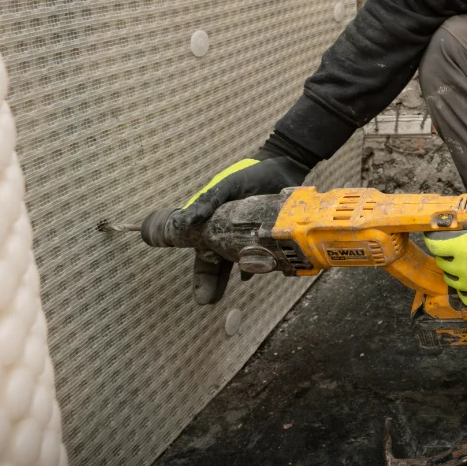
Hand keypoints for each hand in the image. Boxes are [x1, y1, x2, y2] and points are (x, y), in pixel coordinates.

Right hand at [140, 154, 310, 305]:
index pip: (200, 251)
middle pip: (217, 262)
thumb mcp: (225, 185)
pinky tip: (265, 268)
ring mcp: (248, 235)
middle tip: (207, 300)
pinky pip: (263, 255)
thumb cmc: (248, 173)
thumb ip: (206, 201)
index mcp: (213, 223)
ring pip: (239, 260)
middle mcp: (228, 232)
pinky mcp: (268, 235)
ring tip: (241, 282)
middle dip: (212, 281)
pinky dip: (262, 263)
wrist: (283, 165)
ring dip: (238, 272)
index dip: (200, 273)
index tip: (199, 295)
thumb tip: (183, 221)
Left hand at [425, 189, 466, 305]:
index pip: (434, 245)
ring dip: (451, 268)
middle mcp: (466, 267)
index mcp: (465, 245)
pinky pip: (465, 295)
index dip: (431, 237)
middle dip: (443, 251)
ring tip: (460, 258)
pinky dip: (462, 288)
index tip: (435, 231)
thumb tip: (461, 203)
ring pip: (451, 279)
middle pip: (442, 261)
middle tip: (450, 242)